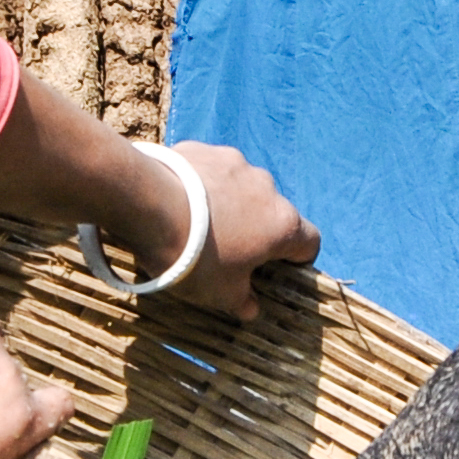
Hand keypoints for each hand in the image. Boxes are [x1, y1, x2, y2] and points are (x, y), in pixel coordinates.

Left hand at [158, 142, 320, 323]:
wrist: (148, 209)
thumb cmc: (196, 259)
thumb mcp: (221, 294)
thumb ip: (242, 301)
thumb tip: (251, 309)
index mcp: (282, 224)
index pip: (310, 241)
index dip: (297, 258)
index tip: (276, 268)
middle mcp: (266, 187)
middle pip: (272, 211)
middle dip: (255, 228)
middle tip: (227, 249)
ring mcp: (234, 162)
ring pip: (240, 187)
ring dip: (228, 203)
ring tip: (195, 222)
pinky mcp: (202, 149)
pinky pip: (209, 170)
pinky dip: (201, 184)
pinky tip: (177, 200)